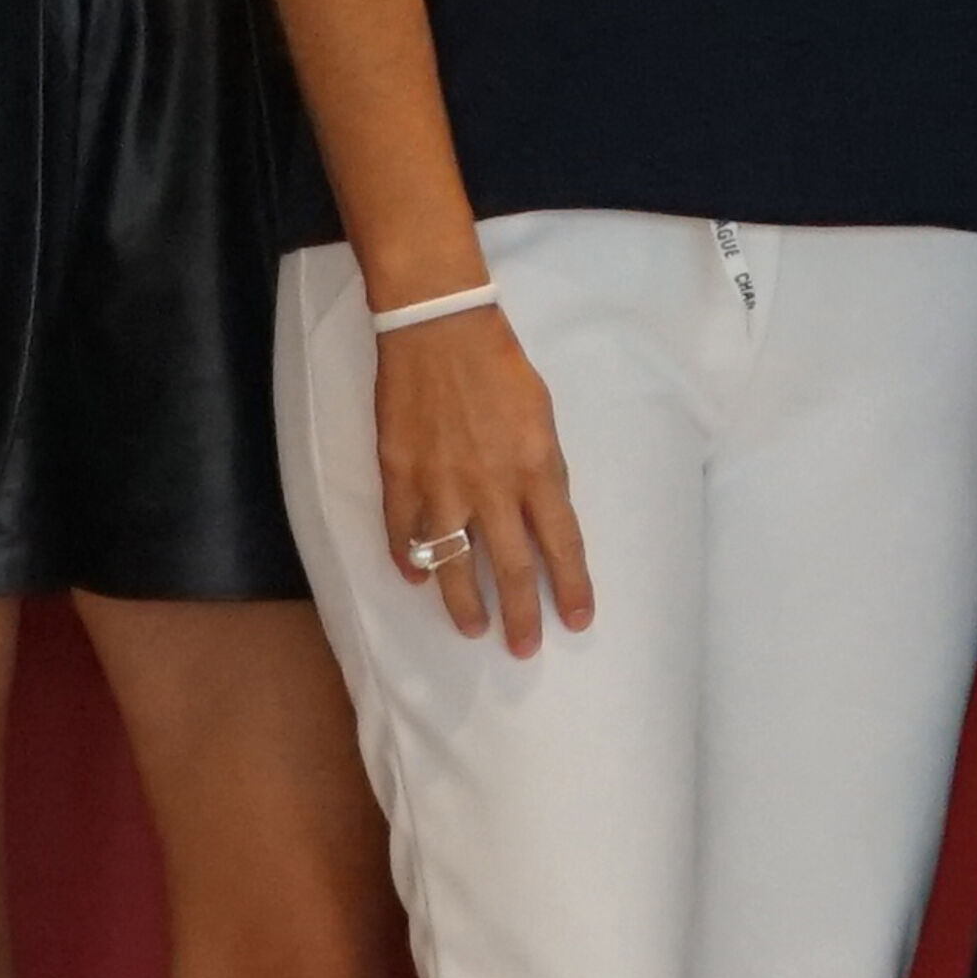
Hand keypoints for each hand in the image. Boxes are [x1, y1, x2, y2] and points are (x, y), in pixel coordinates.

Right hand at [378, 308, 589, 654]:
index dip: (571, 588)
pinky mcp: (400, 475)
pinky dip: (408, 561)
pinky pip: (402, 533)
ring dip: (463, 603)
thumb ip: (543, 471)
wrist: (439, 329)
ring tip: (472, 628)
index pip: (562, 545)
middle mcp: (492, 487)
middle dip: (519, 616)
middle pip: (510, 568)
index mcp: (537, 469)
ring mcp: (441, 485)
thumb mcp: (543, 417)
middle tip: (523, 648)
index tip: (577, 621)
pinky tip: (415, 581)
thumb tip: (540, 518)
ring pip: (452, 564)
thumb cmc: (499, 366)